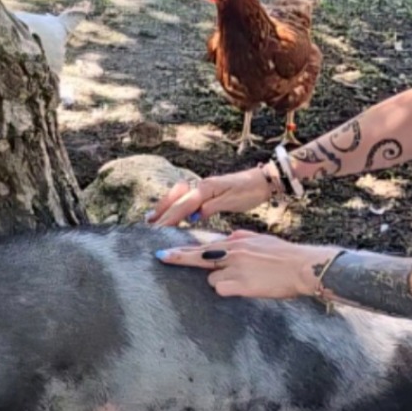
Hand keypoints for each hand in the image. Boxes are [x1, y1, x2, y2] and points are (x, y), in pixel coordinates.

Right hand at [147, 167, 274, 226]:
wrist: (262, 180)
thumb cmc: (250, 192)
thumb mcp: (231, 202)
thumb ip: (210, 208)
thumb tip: (192, 216)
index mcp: (205, 189)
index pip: (182, 206)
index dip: (169, 219)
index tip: (157, 230)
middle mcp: (200, 186)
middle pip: (175, 200)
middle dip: (161, 212)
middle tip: (148, 226)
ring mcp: (203, 187)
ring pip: (177, 197)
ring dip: (164, 206)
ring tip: (151, 218)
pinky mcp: (207, 191)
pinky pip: (185, 198)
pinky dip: (175, 204)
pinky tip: (172, 212)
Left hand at [155, 229, 340, 299]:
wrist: (302, 267)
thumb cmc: (285, 255)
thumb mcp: (261, 240)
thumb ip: (242, 239)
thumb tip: (229, 237)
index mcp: (237, 241)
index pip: (203, 245)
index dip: (183, 250)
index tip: (164, 252)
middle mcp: (232, 252)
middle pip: (198, 257)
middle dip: (178, 258)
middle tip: (161, 257)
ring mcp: (235, 268)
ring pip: (212, 280)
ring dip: (221, 283)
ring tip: (244, 281)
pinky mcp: (241, 285)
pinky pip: (223, 290)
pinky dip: (229, 292)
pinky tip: (245, 289)